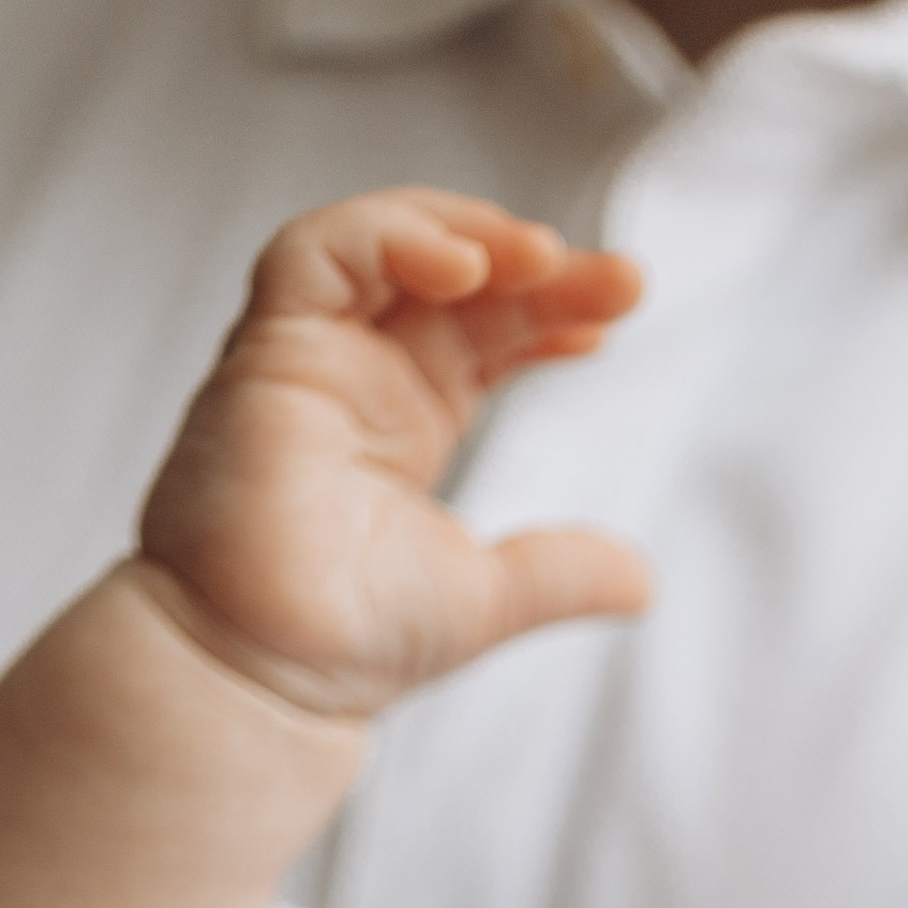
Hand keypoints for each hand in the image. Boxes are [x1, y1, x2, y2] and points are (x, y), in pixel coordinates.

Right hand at [133, 188, 648, 718]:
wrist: (266, 674)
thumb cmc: (345, 642)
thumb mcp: (491, 596)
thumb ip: (563, 574)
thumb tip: (643, 582)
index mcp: (407, 417)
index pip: (487, 327)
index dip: (551, 309)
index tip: (615, 315)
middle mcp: (356, 374)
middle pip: (452, 280)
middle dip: (537, 269)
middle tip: (618, 280)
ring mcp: (307, 356)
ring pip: (380, 241)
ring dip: (466, 233)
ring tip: (543, 257)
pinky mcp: (264, 350)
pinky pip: (314, 254)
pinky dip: (386, 236)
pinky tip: (463, 263)